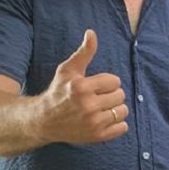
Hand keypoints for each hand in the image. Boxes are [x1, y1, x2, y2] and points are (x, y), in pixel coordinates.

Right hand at [38, 30, 128, 144]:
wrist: (44, 120)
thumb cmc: (58, 92)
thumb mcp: (68, 70)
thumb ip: (84, 52)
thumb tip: (92, 33)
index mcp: (82, 87)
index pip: (115, 81)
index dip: (107, 82)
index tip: (96, 86)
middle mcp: (88, 106)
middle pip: (120, 95)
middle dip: (111, 95)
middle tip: (98, 98)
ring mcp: (93, 123)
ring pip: (123, 111)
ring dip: (115, 109)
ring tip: (102, 108)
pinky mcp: (97, 136)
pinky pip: (122, 127)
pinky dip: (118, 123)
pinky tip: (105, 119)